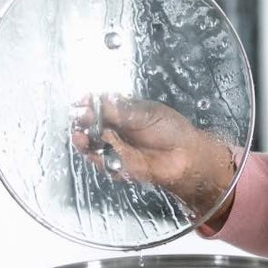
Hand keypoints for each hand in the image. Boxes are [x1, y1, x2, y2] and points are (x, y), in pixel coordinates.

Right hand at [69, 94, 235, 217]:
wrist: (186, 156)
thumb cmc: (170, 130)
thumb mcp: (147, 114)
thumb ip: (123, 110)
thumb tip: (100, 100)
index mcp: (121, 112)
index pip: (97, 106)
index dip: (88, 104)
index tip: (82, 101)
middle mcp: (114, 130)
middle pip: (89, 125)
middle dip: (82, 121)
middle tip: (81, 117)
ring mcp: (114, 148)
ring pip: (90, 145)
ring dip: (83, 141)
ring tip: (81, 136)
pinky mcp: (117, 167)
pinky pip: (102, 163)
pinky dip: (97, 158)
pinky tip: (95, 152)